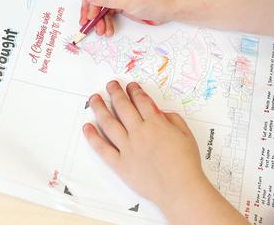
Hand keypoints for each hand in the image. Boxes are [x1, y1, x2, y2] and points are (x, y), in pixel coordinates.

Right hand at [79, 0, 174, 36]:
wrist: (172, 7)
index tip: (89, 15)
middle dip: (93, 11)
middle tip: (91, 25)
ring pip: (100, 4)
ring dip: (99, 19)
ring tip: (102, 31)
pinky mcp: (122, 1)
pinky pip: (108, 10)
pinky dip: (106, 20)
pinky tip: (108, 29)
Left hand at [83, 81, 208, 209]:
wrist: (180, 188)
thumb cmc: (186, 163)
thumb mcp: (186, 134)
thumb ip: (173, 119)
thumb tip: (160, 112)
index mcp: (155, 123)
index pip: (141, 101)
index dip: (134, 91)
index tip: (130, 86)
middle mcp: (139, 132)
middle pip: (123, 107)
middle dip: (115, 93)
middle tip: (111, 85)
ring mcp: (127, 148)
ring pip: (109, 123)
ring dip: (100, 108)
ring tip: (94, 98)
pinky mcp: (120, 164)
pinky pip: (103, 148)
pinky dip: (93, 137)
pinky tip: (87, 127)